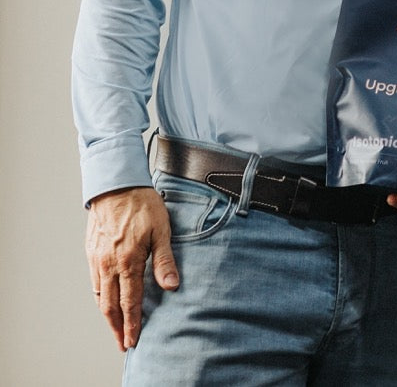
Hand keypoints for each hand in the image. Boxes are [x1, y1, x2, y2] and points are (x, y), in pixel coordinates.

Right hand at [85, 186, 178, 351]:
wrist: (116, 186)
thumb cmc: (143, 206)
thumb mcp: (162, 231)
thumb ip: (165, 261)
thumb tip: (172, 287)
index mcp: (128, 261)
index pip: (130, 301)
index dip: (132, 323)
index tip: (133, 340)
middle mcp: (109, 264)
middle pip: (110, 305)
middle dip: (117, 327)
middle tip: (123, 343)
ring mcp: (97, 259)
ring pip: (100, 296)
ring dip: (107, 315)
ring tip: (115, 327)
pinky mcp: (92, 253)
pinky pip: (94, 282)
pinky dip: (100, 297)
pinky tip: (105, 301)